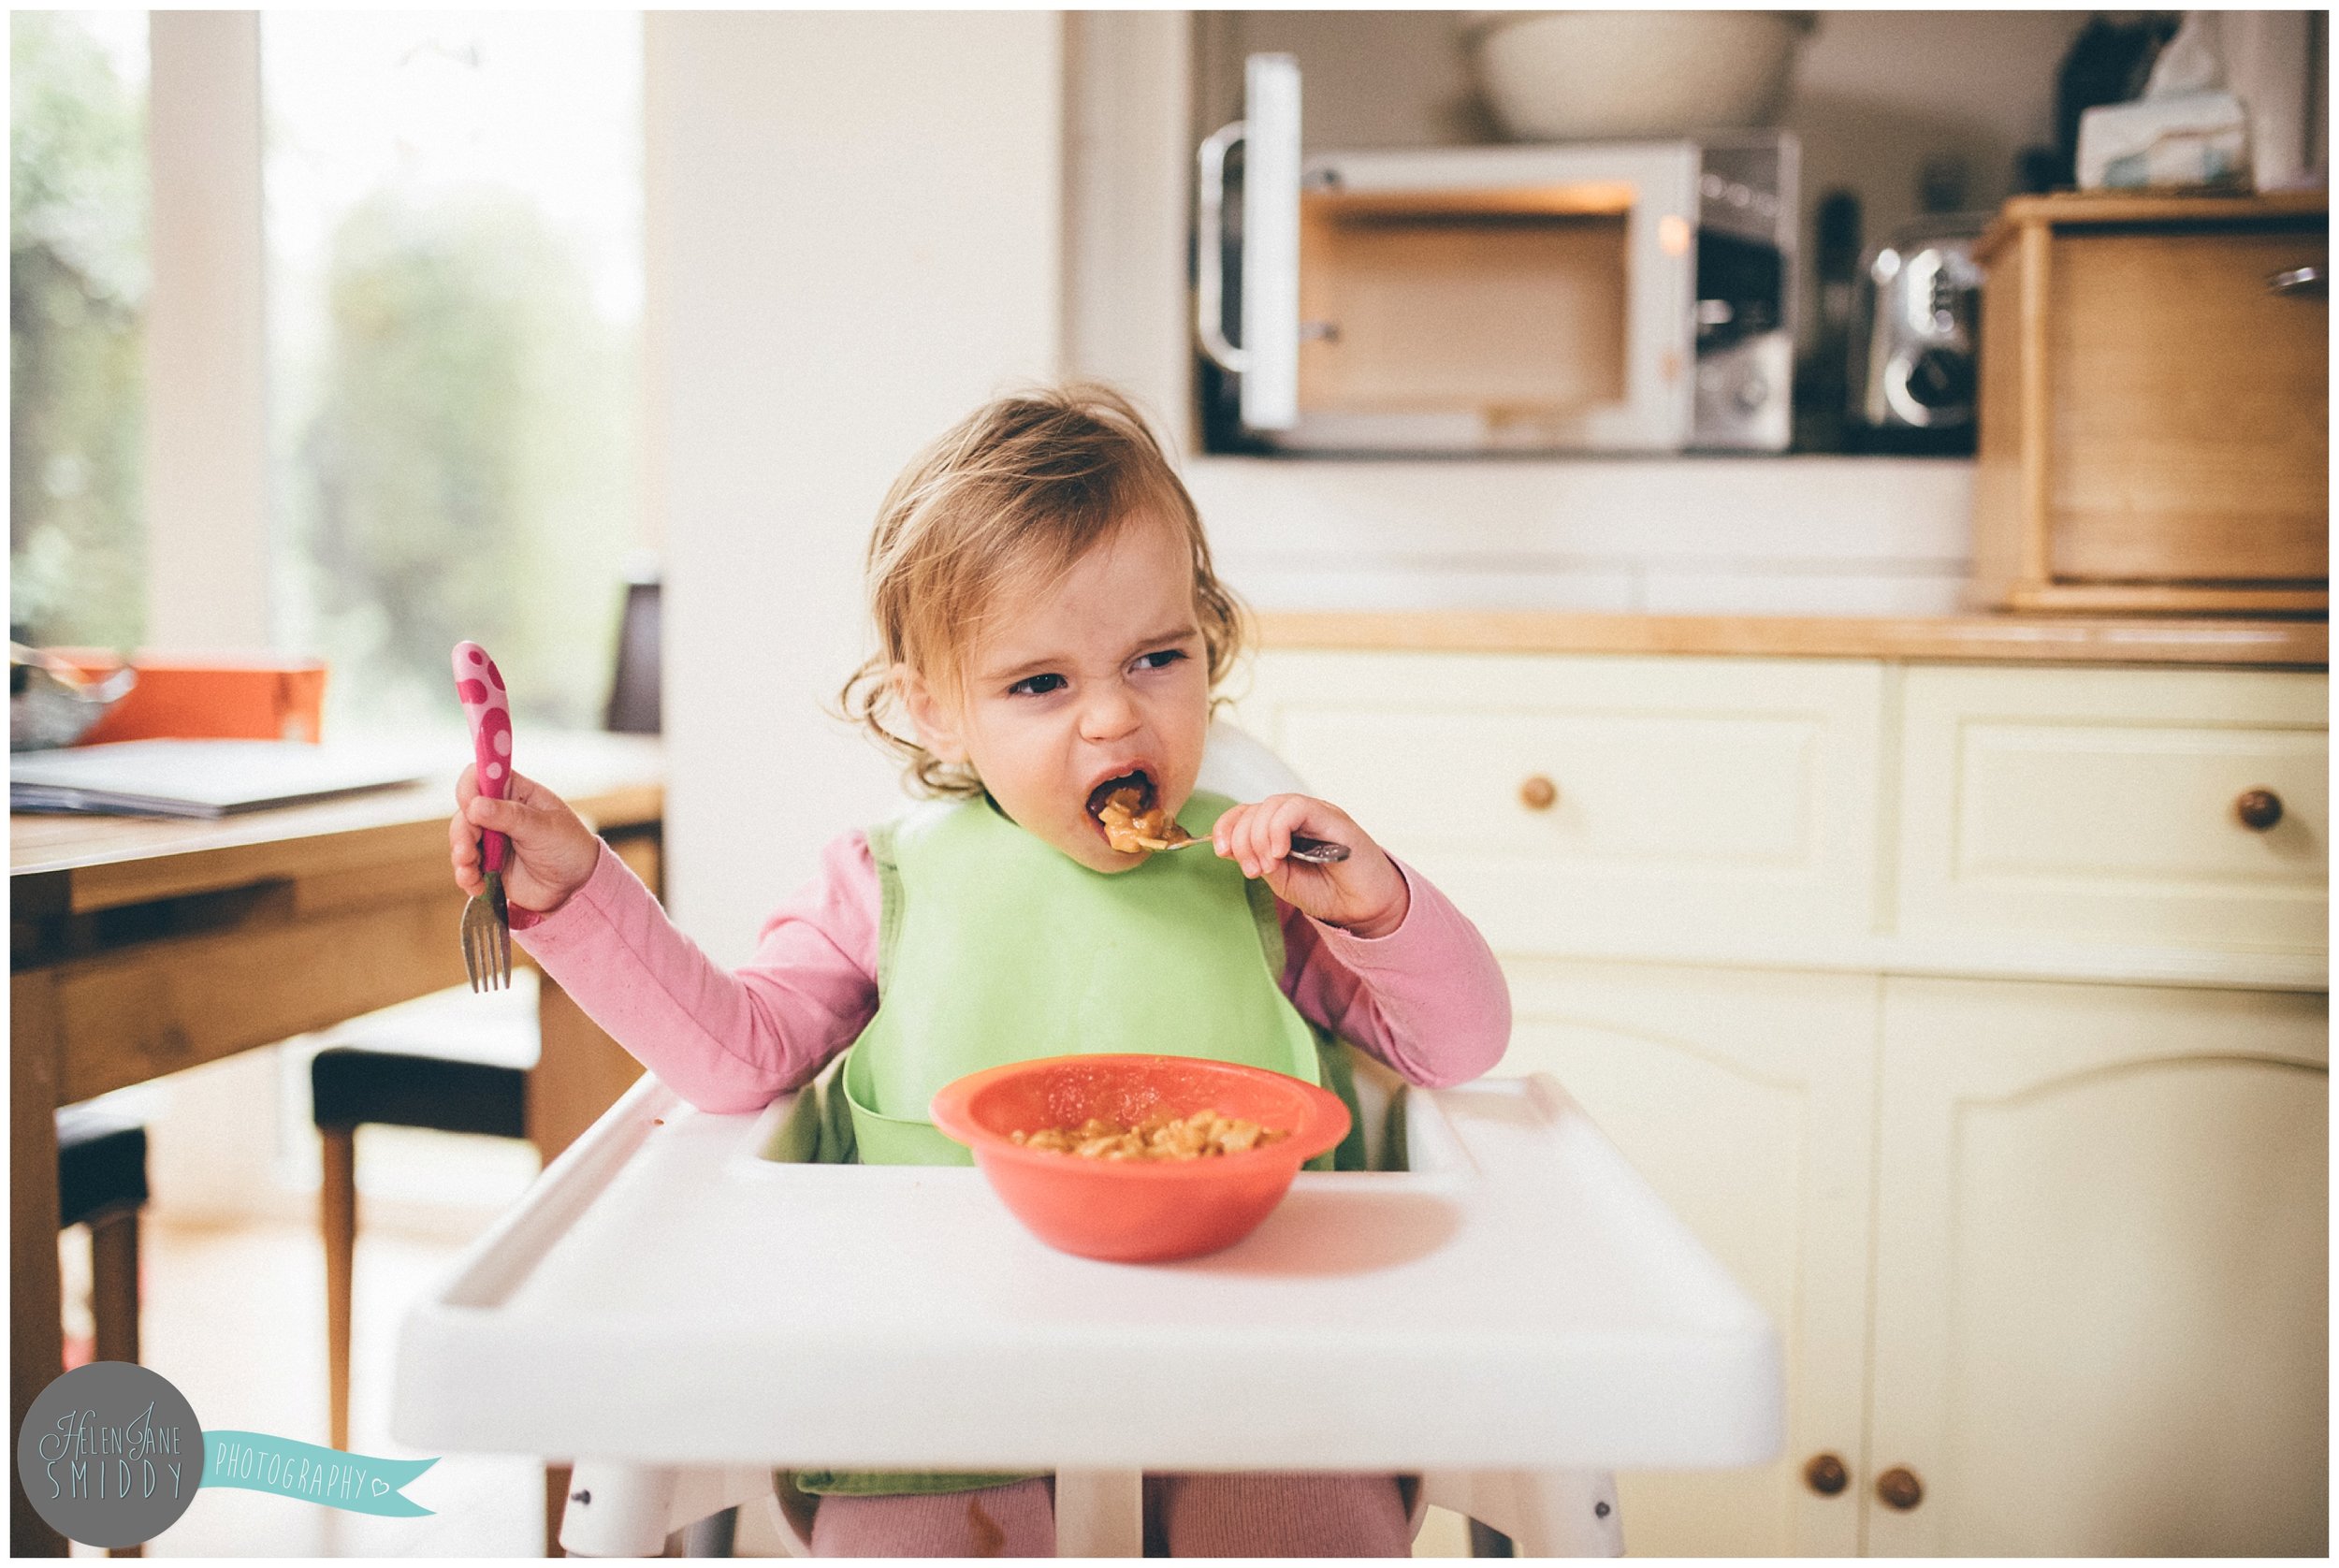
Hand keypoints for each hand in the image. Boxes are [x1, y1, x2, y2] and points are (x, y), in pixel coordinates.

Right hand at [449, 765, 600, 917]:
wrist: (577, 886)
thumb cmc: (569, 847)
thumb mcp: (544, 828)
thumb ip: (511, 816)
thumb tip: (475, 805)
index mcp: (516, 792)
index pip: (481, 777)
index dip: (470, 788)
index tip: (472, 806)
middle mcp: (499, 812)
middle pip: (465, 812)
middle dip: (462, 833)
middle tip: (467, 852)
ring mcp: (492, 838)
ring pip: (461, 839)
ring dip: (461, 857)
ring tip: (470, 873)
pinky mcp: (488, 863)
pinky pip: (466, 866)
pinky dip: (467, 876)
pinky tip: (478, 886)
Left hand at [1211, 793, 1409, 939]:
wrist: (1364, 907)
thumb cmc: (1326, 892)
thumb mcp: (1281, 879)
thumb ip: (1258, 860)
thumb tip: (1231, 847)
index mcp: (1280, 828)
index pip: (1244, 812)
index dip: (1225, 827)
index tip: (1221, 851)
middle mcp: (1296, 816)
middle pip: (1254, 808)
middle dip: (1242, 840)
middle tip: (1252, 869)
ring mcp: (1315, 813)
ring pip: (1272, 805)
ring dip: (1259, 836)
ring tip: (1268, 865)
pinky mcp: (1332, 817)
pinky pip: (1296, 808)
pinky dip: (1279, 828)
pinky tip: (1281, 852)